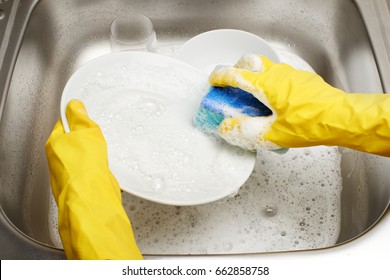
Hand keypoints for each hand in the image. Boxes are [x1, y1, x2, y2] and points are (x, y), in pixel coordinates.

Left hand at [45, 100, 142, 258]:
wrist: (92, 197)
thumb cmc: (84, 167)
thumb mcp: (85, 131)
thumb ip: (80, 117)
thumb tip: (75, 106)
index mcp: (54, 144)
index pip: (64, 124)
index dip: (78, 119)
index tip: (88, 117)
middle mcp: (59, 160)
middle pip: (76, 141)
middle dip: (90, 139)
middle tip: (99, 137)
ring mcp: (70, 174)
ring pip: (87, 157)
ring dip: (98, 155)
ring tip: (104, 154)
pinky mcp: (84, 185)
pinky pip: (95, 171)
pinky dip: (102, 169)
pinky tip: (107, 169)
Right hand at [210, 54, 389, 156]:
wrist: (341, 119)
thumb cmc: (309, 125)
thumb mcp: (271, 134)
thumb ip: (245, 131)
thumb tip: (226, 128)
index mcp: (265, 85)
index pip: (235, 75)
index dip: (220, 77)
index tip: (213, 81)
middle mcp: (277, 74)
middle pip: (250, 61)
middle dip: (236, 69)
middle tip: (232, 84)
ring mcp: (291, 75)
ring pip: (266, 67)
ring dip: (254, 76)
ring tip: (253, 97)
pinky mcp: (302, 80)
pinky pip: (280, 75)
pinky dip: (270, 82)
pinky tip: (275, 102)